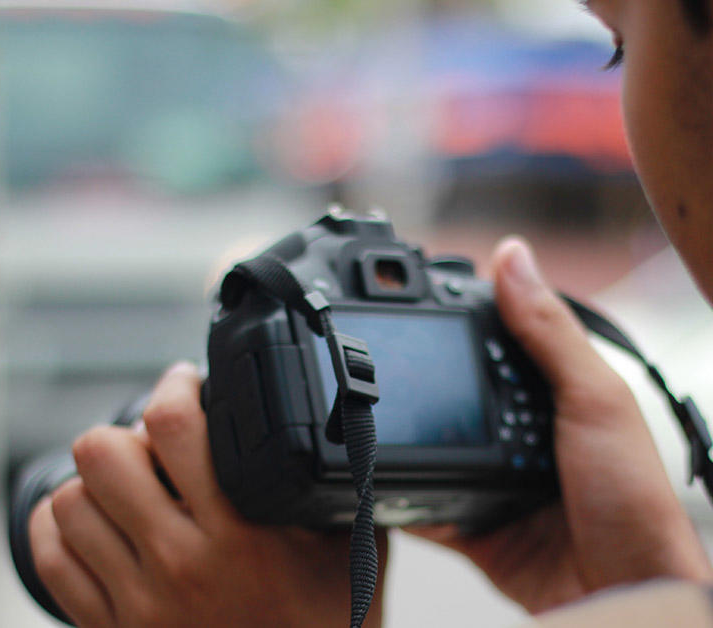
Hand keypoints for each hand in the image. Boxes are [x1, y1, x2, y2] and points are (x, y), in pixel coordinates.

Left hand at [28, 362, 387, 626]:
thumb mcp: (352, 553)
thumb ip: (338, 488)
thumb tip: (338, 423)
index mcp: (241, 536)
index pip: (173, 426)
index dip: (175, 387)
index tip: (185, 385)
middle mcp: (180, 565)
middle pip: (102, 455)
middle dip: (126, 435)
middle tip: (149, 444)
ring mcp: (139, 602)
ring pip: (69, 503)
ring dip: (95, 486)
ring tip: (125, 489)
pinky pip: (52, 562)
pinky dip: (60, 530)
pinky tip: (91, 521)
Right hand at [407, 237, 712, 612]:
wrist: (622, 592)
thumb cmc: (633, 500)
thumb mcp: (594, 399)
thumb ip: (549, 332)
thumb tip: (513, 256)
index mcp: (557, 394)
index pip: (500, 341)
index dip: (462, 319)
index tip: (414, 298)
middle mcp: (524, 433)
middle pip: (458, 393)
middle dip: (423, 380)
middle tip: (377, 358)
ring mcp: (496, 480)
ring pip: (434, 446)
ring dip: (407, 435)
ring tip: (372, 411)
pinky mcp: (473, 525)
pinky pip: (422, 502)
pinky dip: (399, 494)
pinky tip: (375, 477)